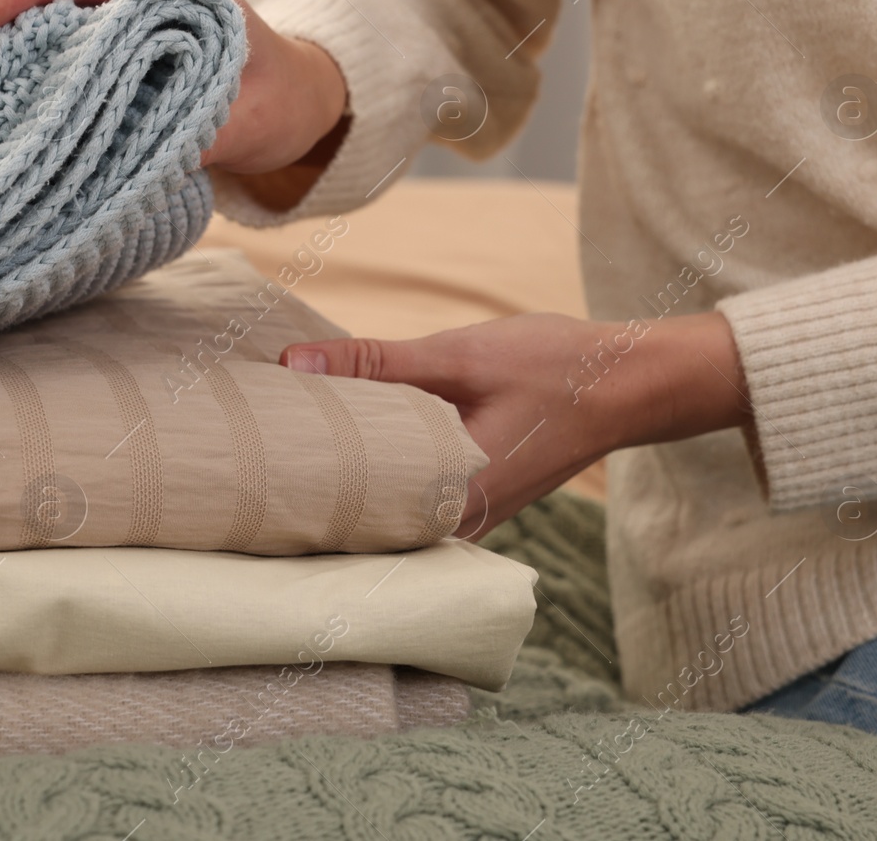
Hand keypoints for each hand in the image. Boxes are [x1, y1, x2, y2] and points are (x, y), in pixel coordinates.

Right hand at [0, 0, 347, 175]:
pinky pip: (49, 70)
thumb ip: (199, 130)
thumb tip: (135, 157)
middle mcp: (136, 3)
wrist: (304, 104)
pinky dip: (7, 88)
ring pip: (39, 38)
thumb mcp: (251, 120)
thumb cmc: (282, 101)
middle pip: (47, 4)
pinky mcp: (105, 68)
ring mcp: (117, 35)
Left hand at [279, 311, 750, 539]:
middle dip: (310, 496)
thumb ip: (375, 362)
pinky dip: (378, 472)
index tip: (244, 483)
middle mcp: (457, 522)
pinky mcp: (474, 494)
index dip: (296, 504)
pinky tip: (345, 447)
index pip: (352, 519)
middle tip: (246, 468)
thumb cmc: (555, 366)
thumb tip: (292, 364)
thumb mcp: (457, 354)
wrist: (632, 381)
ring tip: (281, 456)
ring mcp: (468, 513)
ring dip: (343, 484)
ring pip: (386, 508)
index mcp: (452, 497)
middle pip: (363, 519)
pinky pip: (410, 493)